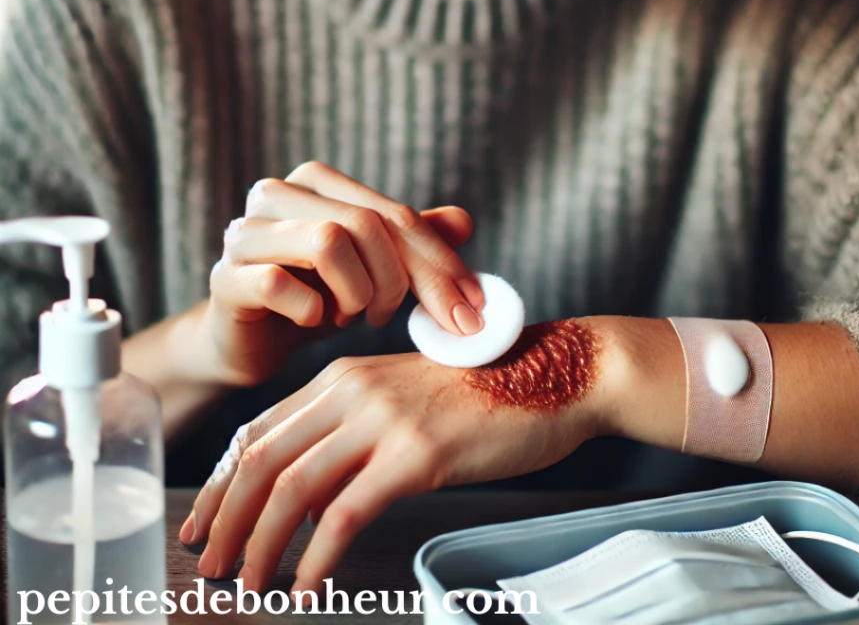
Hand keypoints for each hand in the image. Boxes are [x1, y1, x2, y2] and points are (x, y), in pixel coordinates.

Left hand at [180, 319, 613, 600]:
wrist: (553, 373)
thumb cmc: (484, 391)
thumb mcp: (404, 398)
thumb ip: (353, 431)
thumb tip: (307, 493)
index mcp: (344, 375)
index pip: (259, 430)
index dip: (222, 481)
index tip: (202, 520)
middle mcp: (353, 390)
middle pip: (263, 459)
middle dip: (225, 518)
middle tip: (208, 563)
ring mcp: (385, 419)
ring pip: (294, 489)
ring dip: (260, 544)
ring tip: (248, 584)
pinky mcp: (417, 453)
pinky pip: (345, 514)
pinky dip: (316, 558)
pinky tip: (307, 587)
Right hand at [200, 161, 485, 387]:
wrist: (248, 342)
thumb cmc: (316, 294)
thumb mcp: (374, 268)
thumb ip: (414, 241)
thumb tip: (464, 222)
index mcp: (317, 181)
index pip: (395, 214)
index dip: (440, 262)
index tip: (471, 309)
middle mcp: (277, 193)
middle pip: (366, 224)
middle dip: (402, 281)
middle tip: (399, 318)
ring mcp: (245, 232)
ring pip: (328, 240)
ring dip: (355, 292)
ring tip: (351, 313)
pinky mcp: (225, 276)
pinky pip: (280, 283)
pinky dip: (311, 310)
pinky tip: (313, 320)